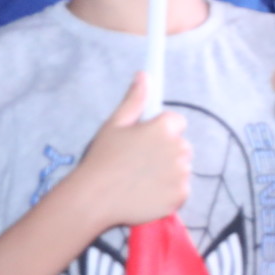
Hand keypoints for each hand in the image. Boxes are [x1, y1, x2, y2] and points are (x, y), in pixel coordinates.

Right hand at [76, 73, 190, 227]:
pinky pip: (181, 190)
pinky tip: (147, 194)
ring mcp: (182, 173)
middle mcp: (179, 148)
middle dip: (166, 152)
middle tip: (139, 164)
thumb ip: (135, 99)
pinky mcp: (180, 195)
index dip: (161, 132)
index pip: (177, 122)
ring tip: (141, 180)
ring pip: (181, 169)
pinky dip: (168, 193)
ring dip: (168, 173)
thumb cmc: (102, 160)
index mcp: (165, 128)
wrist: (93, 199)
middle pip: (181, 146)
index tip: (144, 143)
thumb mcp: (115, 125)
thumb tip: (144, 74)